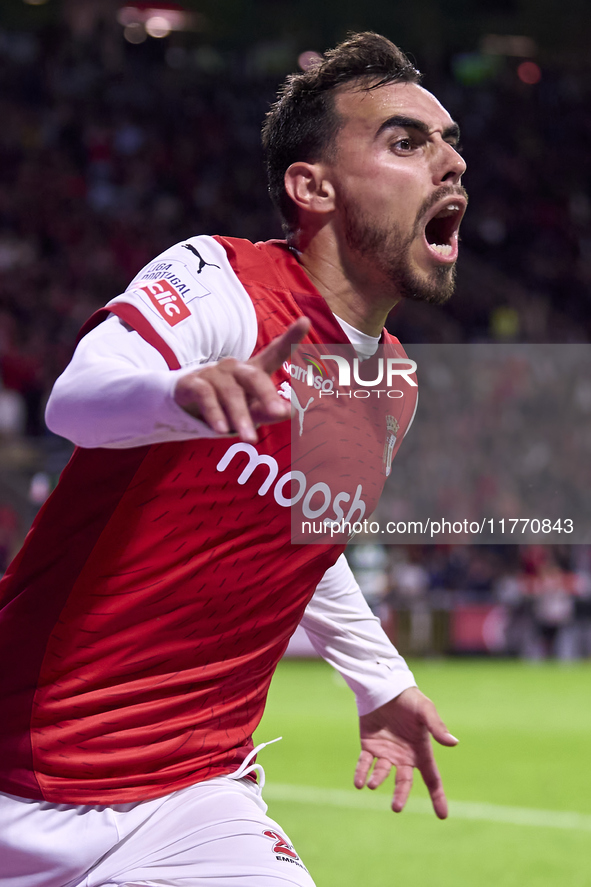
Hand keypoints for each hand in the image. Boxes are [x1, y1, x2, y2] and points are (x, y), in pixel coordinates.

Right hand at [174, 317, 309, 442]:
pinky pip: (206, 397)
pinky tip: (221, 430)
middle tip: (280, 413)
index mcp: (253, 371)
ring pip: (231, 394)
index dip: (290, 338)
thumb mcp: (250, 409)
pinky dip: (215, 414)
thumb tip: (292, 412)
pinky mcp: (192, 383)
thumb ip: (270, 411)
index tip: (305, 322)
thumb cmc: (226, 404)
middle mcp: (235, 368)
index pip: (274, 353)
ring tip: (250, 438)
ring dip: (241, 417)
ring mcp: (213, 374)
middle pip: (254, 377)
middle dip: (268, 395)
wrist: (185, 403)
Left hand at [354, 686, 457, 818]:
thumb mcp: (426, 710)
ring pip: (382, 773)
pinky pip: (365, 764)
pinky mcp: (369, 746)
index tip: (443, 816)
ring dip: (377, 780)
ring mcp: (386, 752)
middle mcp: (403, 756)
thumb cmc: (409, 698)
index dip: (438, 796)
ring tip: (373, 784)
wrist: (385, 686)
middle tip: (396, 807)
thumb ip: (437, 727)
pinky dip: (361, 773)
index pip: (432, 778)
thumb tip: (453, 743)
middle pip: (404, 781)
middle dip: (401, 794)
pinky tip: (359, 783)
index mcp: (420, 750)